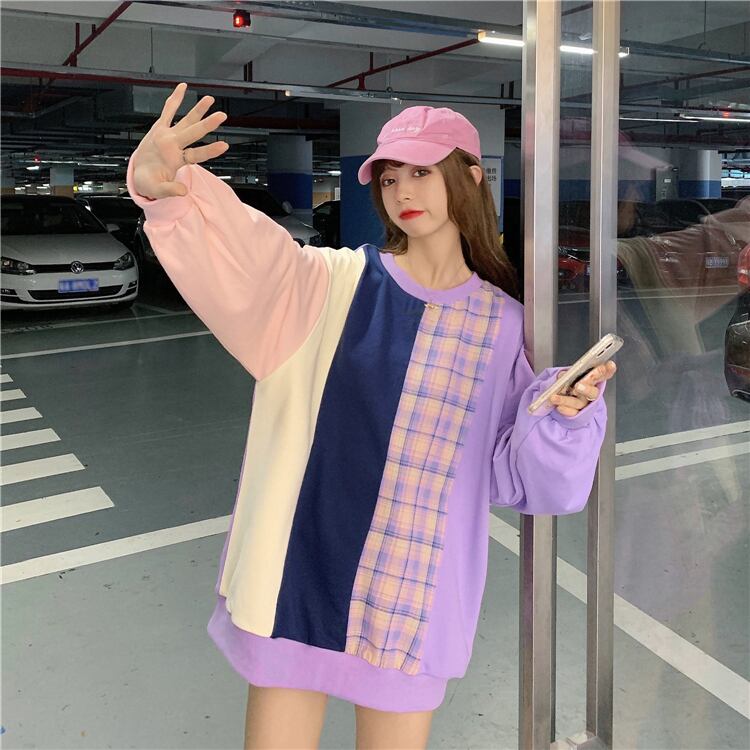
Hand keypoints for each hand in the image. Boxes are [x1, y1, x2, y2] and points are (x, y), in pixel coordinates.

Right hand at [132, 82, 228, 199]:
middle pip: (193, 133)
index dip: (210, 150)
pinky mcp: (160, 128)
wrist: (140, 176)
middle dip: (207, 124)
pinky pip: (168, 110)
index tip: (224, 145)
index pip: (196, 155)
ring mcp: (169, 136)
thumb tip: (183, 191)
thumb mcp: (157, 190)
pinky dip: (175, 99)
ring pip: (186, 121)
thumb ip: (170, 190)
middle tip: (222, 115)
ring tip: (209, 99)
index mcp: (175, 160)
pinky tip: (182, 88)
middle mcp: (175, 146)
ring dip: (197, 110)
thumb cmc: (150, 183)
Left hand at [550, 361, 616, 416]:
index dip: (607, 370)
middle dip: (586, 388)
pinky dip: (565, 410)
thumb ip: (569, 374)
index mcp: (593, 380)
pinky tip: (559, 407)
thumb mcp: (572, 375)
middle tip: (578, 386)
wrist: (566, 401)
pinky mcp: (577, 413)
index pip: (604, 374)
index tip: (609, 365)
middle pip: (593, 391)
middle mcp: (591, 392)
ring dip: (566, 400)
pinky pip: (572, 412)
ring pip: (578, 403)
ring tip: (554, 398)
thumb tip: (562, 376)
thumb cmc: (572, 383)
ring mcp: (585, 403)